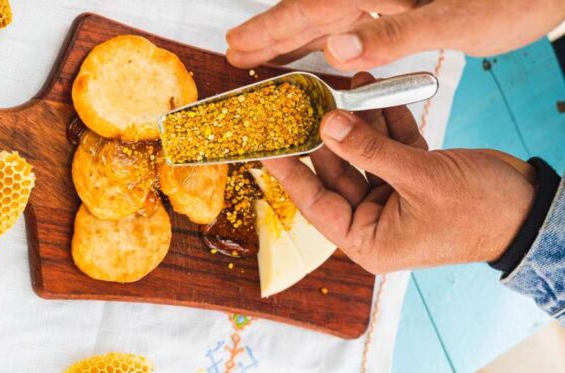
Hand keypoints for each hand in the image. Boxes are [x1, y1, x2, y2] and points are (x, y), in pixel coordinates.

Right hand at [226, 0, 564, 70]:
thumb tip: (336, 49)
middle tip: (235, 49)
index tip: (236, 46)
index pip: (309, 9)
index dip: (270, 29)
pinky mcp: (402, 7)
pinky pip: (352, 25)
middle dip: (271, 32)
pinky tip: (319, 50)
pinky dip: (328, 39)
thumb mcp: (452, 18)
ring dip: (294, 38)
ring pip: (327, 19)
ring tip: (262, 52)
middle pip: (309, 11)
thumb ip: (394, 33)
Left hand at [263, 73, 535, 273]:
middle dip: (328, 137)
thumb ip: (371, 150)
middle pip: (337, 174)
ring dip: (357, 123)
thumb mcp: (420, 177)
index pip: (317, 205)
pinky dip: (384, 123)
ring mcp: (392, 198)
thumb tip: (328, 125)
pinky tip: (373, 94)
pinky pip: (388, 148)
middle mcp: (375, 222)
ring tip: (345, 87)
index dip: (292, 175)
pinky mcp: (410, 178)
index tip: (268, 149)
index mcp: (368, 241)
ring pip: (362, 156)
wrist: (531, 209)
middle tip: (310, 104)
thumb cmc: (479, 211)